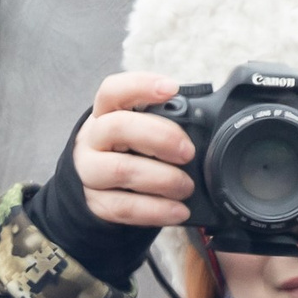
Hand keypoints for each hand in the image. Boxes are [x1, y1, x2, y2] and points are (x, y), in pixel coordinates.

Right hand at [73, 71, 195, 227]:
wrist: (100, 187)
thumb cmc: (130, 150)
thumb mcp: (141, 129)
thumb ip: (166, 122)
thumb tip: (208, 124)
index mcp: (106, 112)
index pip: (113, 90)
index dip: (140, 86)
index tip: (172, 88)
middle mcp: (93, 138)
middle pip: (117, 127)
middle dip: (159, 137)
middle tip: (188, 151)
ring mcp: (90, 171)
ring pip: (121, 170)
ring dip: (162, 179)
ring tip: (187, 187)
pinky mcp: (96, 203)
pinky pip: (124, 207)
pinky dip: (156, 210)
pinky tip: (178, 211)